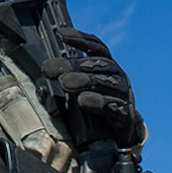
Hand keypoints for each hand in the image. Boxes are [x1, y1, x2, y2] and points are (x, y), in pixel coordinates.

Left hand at [40, 27, 142, 144]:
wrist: (119, 139)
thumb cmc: (98, 108)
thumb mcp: (83, 90)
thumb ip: (69, 77)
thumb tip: (46, 67)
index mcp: (109, 69)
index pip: (97, 48)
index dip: (81, 38)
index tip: (60, 33)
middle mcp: (118, 79)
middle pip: (100, 64)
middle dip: (74, 64)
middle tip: (50, 68)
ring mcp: (124, 97)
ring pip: (107, 83)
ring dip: (84, 80)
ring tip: (64, 82)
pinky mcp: (125, 118)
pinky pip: (114, 107)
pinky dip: (98, 102)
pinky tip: (83, 100)